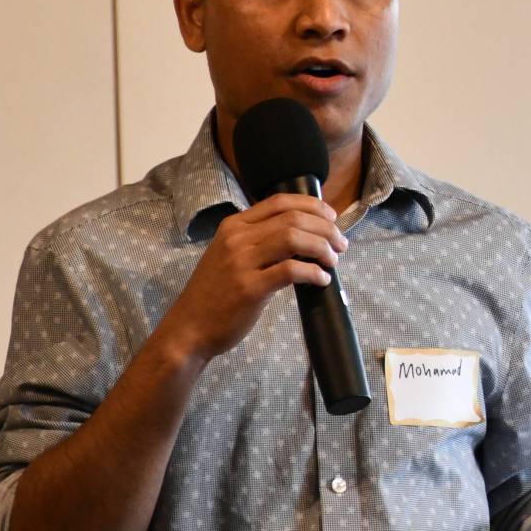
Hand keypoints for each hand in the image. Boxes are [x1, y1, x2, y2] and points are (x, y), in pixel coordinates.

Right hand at [159, 194, 347, 362]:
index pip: (280, 202)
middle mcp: (237, 238)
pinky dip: (313, 273)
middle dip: (326, 229)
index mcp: (234, 226)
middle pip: (293, 219)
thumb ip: (258, 242)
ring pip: (294, 239)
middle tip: (341, 244)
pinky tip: (322, 280)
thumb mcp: (230, 256)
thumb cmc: (215, 295)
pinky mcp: (249, 288)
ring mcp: (242, 262)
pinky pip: (291, 271)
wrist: (189, 328)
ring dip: (322, 248)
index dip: (312, 206)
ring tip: (333, 261)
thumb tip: (302, 238)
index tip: (331, 217)